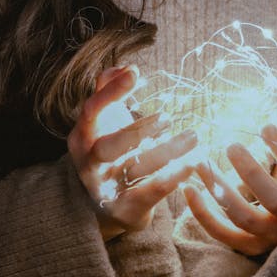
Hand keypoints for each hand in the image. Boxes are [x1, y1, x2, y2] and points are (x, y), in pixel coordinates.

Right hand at [67, 66, 197, 241]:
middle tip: (167, 117)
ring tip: (193, 136)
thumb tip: (126, 68)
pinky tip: (192, 163)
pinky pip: (151, 192)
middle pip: (109, 147)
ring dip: (168, 151)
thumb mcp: (102, 119)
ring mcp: (105, 188)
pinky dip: (173, 177)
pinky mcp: (125, 208)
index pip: (92, 110)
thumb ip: (108, 88)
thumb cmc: (105, 148)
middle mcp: (89, 163)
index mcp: (82, 135)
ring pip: (136, 169)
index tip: (136, 74)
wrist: (99, 204)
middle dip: (138, 131)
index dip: (112, 92)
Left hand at [183, 106, 276, 256]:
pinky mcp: (250, 245)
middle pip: (272, 198)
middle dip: (250, 171)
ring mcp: (269, 234)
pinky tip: (188, 188)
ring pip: (242, 215)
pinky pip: (223, 233)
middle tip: (231, 145)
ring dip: (220, 189)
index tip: (265, 125)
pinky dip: (203, 214)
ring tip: (200, 162)